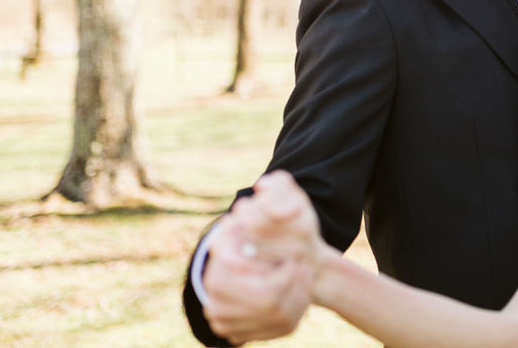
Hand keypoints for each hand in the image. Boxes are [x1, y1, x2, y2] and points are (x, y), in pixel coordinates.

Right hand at [202, 171, 320, 342]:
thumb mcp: (287, 198)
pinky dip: (297, 310)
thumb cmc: (287, 225)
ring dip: (299, 295)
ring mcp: (221, 311)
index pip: (239, 264)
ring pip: (275, 315)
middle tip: (304, 267)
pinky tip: (299, 292)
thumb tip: (263, 187)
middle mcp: (214, 283)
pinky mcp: (236, 330)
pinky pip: (276, 328)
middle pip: (265, 298)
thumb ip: (278, 188)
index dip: (272, 265)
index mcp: (221, 247)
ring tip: (303, 276)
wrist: (286, 255)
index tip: (298, 258)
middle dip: (293, 283)